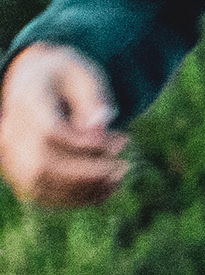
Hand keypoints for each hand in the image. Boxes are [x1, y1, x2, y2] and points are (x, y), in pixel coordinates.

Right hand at [2, 45, 129, 207]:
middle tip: (124, 164)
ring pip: (39, 185)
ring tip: (119, 177)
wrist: (37, 81)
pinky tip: (107, 189)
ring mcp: (10, 155)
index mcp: (26, 101)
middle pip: (41, 164)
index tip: (121, 139)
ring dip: (83, 189)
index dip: (86, 144)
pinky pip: (42, 195)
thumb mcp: (85, 76)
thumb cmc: (67, 78)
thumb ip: (94, 99)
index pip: (50, 132)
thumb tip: (98, 130)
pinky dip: (75, 198)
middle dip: (88, 171)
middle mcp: (10, 131)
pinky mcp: (18, 172)